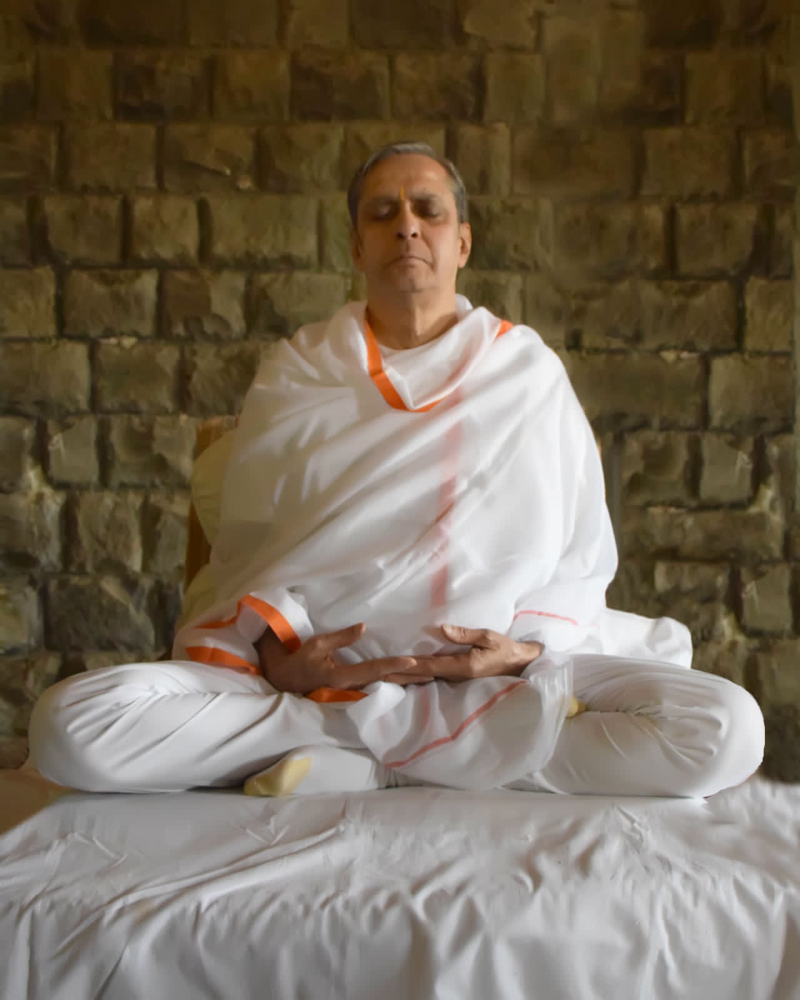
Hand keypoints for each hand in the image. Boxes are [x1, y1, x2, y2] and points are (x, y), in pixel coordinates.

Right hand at [257, 623, 420, 694]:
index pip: (374, 669)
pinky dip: (395, 681)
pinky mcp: (354, 689)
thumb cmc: (298, 660)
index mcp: (343, 676)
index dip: (394, 665)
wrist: (284, 679)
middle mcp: (352, 687)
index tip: (413, 661)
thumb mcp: (316, 644)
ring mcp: (354, 690)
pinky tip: (410, 679)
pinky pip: (379, 685)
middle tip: (435, 671)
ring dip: (407, 681)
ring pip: (386, 685)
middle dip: (410, 677)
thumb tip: (364, 627)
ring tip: (430, 675)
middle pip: (387, 682)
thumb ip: (341, 637)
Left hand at [384, 624, 543, 684]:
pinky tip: (406, 677)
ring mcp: (457, 682)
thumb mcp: (488, 637)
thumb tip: (443, 629)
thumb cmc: (505, 649)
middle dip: (401, 675)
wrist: (520, 665)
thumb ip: (465, 634)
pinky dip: (419, 678)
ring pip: (427, 680)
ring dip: (407, 678)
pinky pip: (434, 680)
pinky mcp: (458, 681)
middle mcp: (457, 677)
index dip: (411, 665)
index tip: (392, 664)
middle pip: (423, 676)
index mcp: (463, 666)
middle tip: (378, 675)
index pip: (431, 665)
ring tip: (385, 677)